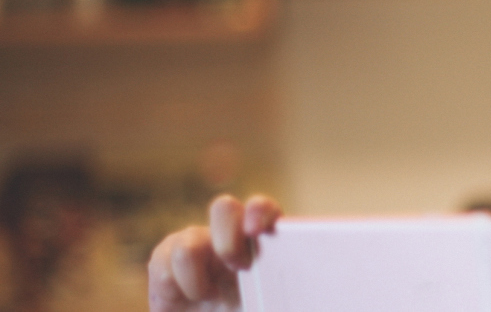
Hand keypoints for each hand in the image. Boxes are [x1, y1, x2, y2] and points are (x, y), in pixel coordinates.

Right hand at [148, 194, 281, 311]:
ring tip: (209, 298)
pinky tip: (186, 302)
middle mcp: (226, 238)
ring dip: (198, 280)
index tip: (257, 231)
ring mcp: (193, 247)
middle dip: (228, 234)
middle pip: (224, 208)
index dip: (260, 211)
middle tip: (238, 267)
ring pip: (188, 242)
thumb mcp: (270, 302)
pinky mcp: (163, 263)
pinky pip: (162, 263)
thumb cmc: (247, 310)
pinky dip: (174, 288)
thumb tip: (308, 292)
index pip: (263, 211)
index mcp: (260, 244)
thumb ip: (283, 289)